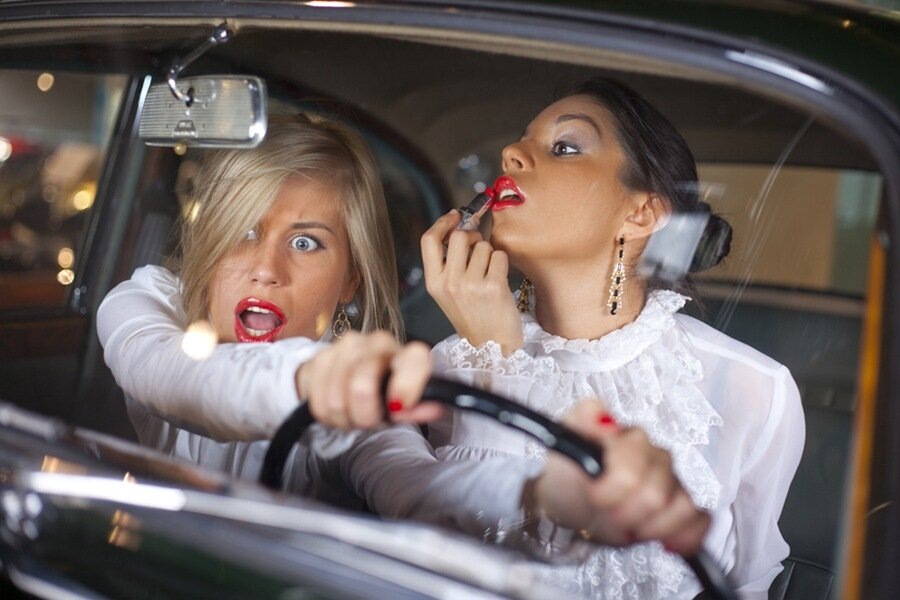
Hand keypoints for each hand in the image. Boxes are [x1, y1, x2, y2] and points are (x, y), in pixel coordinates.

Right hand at [295, 331, 442, 428]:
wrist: (346, 375)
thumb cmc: (383, 391)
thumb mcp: (404, 404)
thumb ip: (419, 407)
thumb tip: (434, 407)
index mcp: (405, 353)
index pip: (413, 358)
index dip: (406, 386)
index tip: (398, 408)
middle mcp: (376, 342)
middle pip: (362, 387)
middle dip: (364, 415)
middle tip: (369, 420)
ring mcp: (344, 346)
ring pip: (336, 399)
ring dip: (345, 417)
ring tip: (352, 413)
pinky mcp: (319, 357)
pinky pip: (319, 402)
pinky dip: (327, 415)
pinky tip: (337, 407)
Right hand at [421, 210, 522, 354]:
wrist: (493, 348)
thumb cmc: (474, 317)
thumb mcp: (448, 294)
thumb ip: (448, 264)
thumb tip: (460, 226)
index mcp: (434, 283)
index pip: (429, 240)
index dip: (443, 222)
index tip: (455, 215)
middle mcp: (449, 283)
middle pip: (460, 236)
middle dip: (473, 238)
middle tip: (479, 251)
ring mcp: (471, 285)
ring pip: (483, 246)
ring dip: (490, 255)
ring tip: (489, 275)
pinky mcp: (494, 287)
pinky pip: (500, 256)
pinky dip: (503, 264)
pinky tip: (500, 280)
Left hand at [533, 401, 709, 554]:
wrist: (569, 500)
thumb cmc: (569, 471)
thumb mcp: (563, 443)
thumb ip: (582, 420)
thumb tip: (604, 418)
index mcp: (630, 437)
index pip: (634, 467)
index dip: (611, 489)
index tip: (594, 496)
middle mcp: (655, 454)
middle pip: (656, 494)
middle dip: (627, 512)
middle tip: (608, 512)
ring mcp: (672, 480)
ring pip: (682, 506)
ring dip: (651, 526)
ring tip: (629, 525)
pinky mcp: (681, 506)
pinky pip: (699, 520)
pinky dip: (684, 534)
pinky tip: (663, 541)